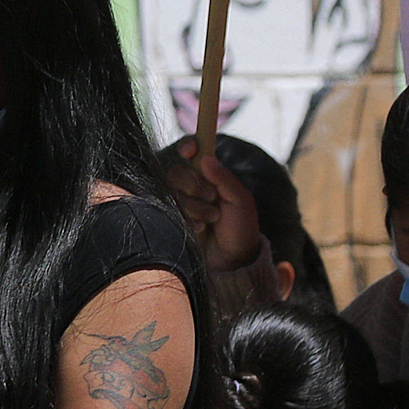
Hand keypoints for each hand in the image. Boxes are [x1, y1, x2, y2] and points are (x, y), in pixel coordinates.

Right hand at [160, 139, 262, 273]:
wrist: (232, 262)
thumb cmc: (240, 229)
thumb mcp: (240, 201)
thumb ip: (225, 178)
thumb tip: (205, 158)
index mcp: (208, 175)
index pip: (191, 152)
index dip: (187, 147)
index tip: (191, 150)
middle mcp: (190, 185)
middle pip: (176, 171)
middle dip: (193, 184)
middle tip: (212, 197)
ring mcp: (179, 202)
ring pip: (171, 192)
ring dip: (194, 206)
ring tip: (211, 220)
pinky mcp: (170, 219)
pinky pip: (167, 211)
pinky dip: (187, 219)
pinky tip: (199, 229)